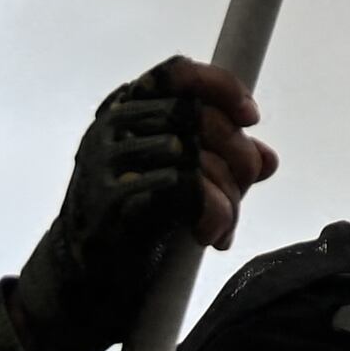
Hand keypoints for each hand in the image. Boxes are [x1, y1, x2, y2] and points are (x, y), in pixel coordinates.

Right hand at [15, 57, 274, 350]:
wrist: (82, 278)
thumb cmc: (133, 221)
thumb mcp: (179, 182)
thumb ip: (220, 163)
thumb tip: (267, 160)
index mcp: (126, 109)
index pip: (176, 72)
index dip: (221, 87)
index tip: (251, 118)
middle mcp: (112, 126)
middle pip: (195, 115)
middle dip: (236, 152)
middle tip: (247, 183)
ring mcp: (107, 159)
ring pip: (193, 154)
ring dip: (226, 195)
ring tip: (225, 224)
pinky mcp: (111, 197)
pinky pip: (183, 187)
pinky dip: (212, 212)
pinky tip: (211, 235)